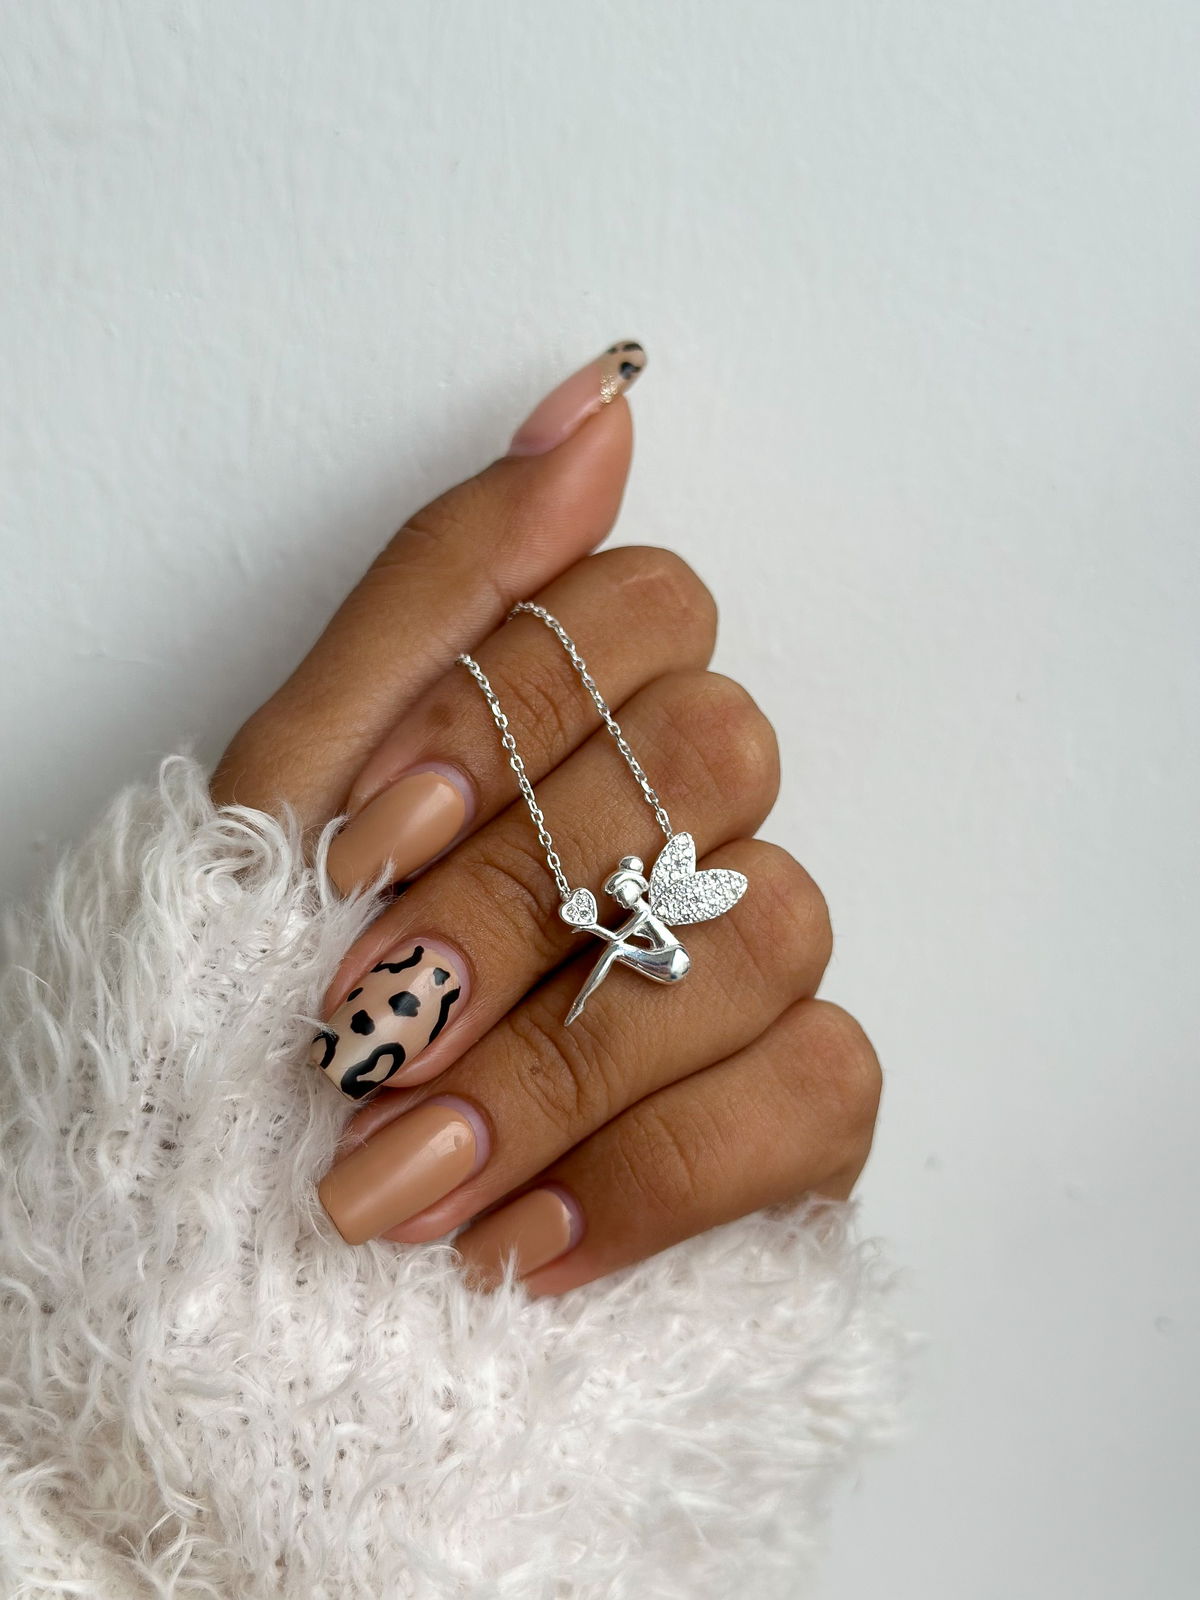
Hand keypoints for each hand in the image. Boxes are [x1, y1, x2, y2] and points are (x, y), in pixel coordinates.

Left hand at [213, 343, 880, 1295]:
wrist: (233, 1253)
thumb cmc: (256, 1006)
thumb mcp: (291, 791)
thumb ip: (440, 592)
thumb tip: (599, 401)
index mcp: (573, 721)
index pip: (646, 602)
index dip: (510, 713)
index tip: (367, 843)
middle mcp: (685, 819)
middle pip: (723, 750)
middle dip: (517, 907)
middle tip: (364, 1026)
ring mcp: (753, 960)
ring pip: (776, 921)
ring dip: (563, 1062)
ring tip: (399, 1176)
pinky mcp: (794, 1112)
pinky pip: (822, 1088)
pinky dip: (656, 1174)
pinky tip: (521, 1241)